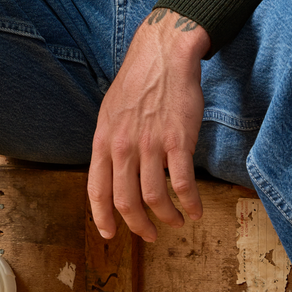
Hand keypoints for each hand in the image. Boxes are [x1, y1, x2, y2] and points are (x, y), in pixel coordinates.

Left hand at [87, 8, 209, 242]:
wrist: (162, 55)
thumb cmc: (137, 83)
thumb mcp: (109, 113)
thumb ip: (109, 143)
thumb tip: (111, 172)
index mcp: (103, 141)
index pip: (96, 190)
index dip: (101, 218)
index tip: (109, 234)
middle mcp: (123, 146)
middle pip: (126, 201)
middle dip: (137, 226)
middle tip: (148, 235)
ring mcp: (150, 144)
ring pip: (155, 197)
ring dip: (166, 217)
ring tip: (175, 221)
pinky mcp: (178, 140)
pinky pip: (183, 183)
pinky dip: (190, 203)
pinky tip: (195, 210)